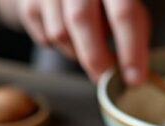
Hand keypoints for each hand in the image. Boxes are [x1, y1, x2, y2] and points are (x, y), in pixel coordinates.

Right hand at [0, 0, 149, 84]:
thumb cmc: (104, 0)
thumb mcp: (125, 3)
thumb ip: (133, 28)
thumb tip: (135, 73)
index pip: (123, 12)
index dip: (130, 49)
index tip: (135, 79)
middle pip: (80, 20)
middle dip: (95, 57)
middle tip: (105, 79)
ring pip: (59, 33)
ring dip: (77, 52)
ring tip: (89, 46)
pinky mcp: (29, 3)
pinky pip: (45, 38)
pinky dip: (61, 47)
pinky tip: (71, 36)